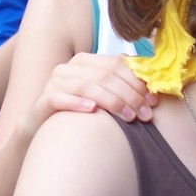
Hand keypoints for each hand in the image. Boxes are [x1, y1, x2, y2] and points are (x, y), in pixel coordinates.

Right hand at [22, 53, 156, 137]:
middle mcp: (67, 68)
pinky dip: (77, 103)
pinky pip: (59, 98)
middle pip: (104, 76)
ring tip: (129, 118)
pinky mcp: (42, 102)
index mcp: (84, 61)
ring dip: (112, 101)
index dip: (137, 81)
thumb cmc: (78, 114)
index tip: (153, 100)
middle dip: (129, 95)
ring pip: (86, 86)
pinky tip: (93, 111)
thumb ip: (120, 86)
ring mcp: (53, 84)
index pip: (115, 64)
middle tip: (146, 114)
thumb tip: (151, 85)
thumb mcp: (101, 97)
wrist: (43, 134)